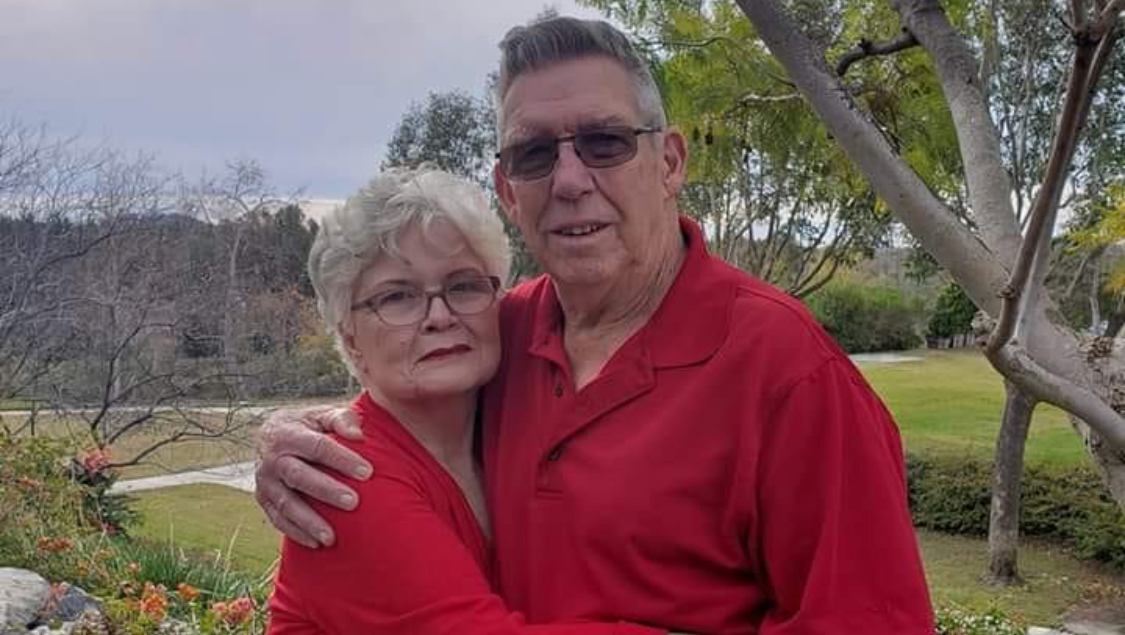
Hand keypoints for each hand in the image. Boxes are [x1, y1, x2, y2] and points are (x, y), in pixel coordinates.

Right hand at [255, 405, 371, 547]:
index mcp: (288, 433)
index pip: (318, 446)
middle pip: (299, 476)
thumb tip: (358, 435)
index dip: (342, 459)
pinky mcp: (263, 499)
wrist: (273, 435)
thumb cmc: (310, 426)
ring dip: (309, 521)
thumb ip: (341, 419)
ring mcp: (265, 481)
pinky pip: (278, 519)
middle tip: (353, 503)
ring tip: (332, 538)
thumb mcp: (323, 415)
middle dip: (326, 490)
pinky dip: (296, 532)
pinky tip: (316, 544)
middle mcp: (272, 458)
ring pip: (286, 503)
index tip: (367, 472)